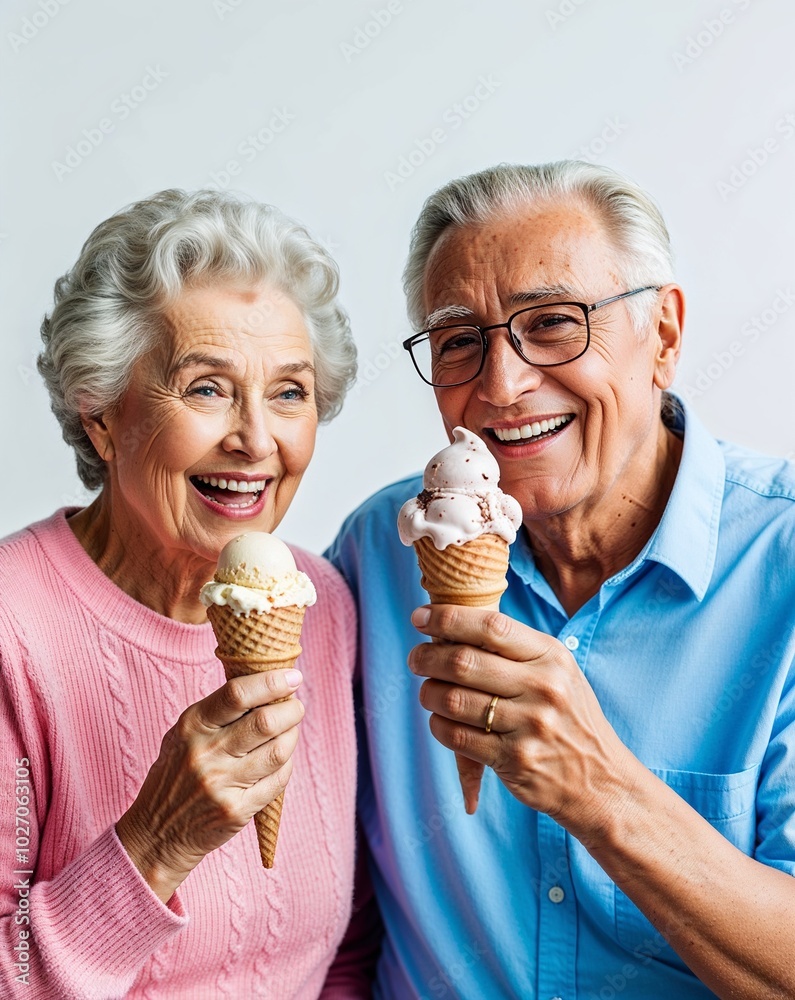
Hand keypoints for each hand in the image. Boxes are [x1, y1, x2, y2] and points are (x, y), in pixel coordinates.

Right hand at [116, 668, 303, 900]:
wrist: (156, 834)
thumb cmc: (177, 774)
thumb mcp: (184, 734)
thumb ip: (219, 712)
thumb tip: (268, 686)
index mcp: (192, 726)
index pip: (237, 694)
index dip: (271, 682)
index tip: (293, 676)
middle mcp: (206, 754)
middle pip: (265, 722)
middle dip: (291, 709)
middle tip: (295, 707)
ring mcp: (222, 784)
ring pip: (278, 751)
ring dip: (292, 736)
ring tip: (289, 732)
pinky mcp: (236, 811)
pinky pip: (278, 780)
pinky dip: (286, 766)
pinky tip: (280, 761)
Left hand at [408, 605, 635, 838]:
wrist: (601, 781)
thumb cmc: (570, 718)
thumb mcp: (558, 673)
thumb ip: (516, 650)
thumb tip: (455, 622)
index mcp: (552, 658)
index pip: (491, 626)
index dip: (448, 618)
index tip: (420, 618)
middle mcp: (543, 688)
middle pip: (464, 661)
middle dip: (427, 657)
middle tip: (416, 659)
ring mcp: (529, 726)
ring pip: (453, 700)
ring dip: (428, 693)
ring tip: (427, 692)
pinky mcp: (514, 760)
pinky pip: (457, 737)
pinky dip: (438, 726)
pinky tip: (440, 721)